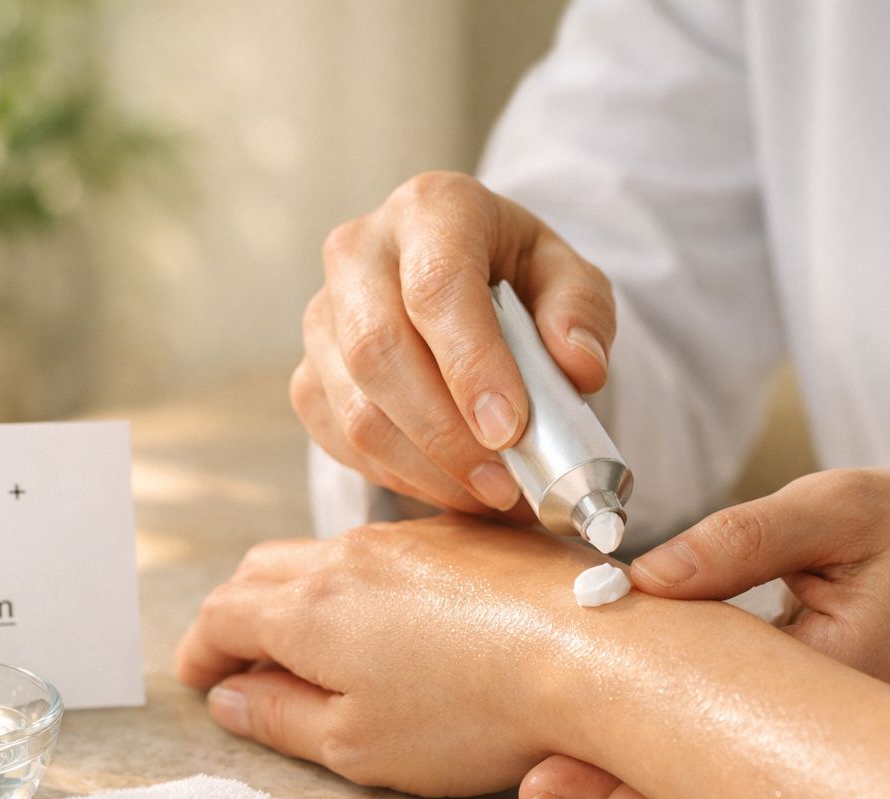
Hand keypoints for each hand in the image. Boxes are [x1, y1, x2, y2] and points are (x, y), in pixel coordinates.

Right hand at [174, 515, 648, 797]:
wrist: (591, 652)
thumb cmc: (472, 712)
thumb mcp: (357, 742)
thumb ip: (280, 718)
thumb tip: (229, 697)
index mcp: (309, 607)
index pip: (223, 615)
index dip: (200, 650)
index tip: (198, 678)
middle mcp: (352, 554)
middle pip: (264, 570)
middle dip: (240, 613)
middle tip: (242, 658)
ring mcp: (414, 537)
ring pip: (329, 553)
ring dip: (305, 593)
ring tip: (320, 642)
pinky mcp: (469, 536)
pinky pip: (393, 550)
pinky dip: (367, 581)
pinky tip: (398, 619)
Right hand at [292, 171, 615, 514]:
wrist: (459, 288)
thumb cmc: (517, 279)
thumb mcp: (567, 278)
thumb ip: (581, 314)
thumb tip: (579, 368)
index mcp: (431, 210)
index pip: (436, 288)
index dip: (471, 365)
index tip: (510, 430)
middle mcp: (358, 252)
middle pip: (379, 352)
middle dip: (445, 434)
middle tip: (506, 485)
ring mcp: (321, 317)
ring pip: (356, 410)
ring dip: (427, 470)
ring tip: (493, 498)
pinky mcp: (308, 375)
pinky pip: (341, 441)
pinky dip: (401, 477)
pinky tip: (452, 488)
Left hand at [520, 468, 889, 798]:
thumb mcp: (843, 508)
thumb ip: (745, 537)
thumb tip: (643, 575)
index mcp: (845, 672)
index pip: (730, 713)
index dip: (644, 725)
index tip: (566, 731)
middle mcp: (830, 728)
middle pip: (715, 768)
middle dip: (622, 779)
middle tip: (534, 791)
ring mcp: (819, 739)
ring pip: (719, 771)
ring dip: (636, 777)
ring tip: (546, 791)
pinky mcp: (805, 729)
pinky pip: (734, 750)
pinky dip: (672, 754)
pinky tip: (609, 757)